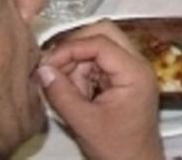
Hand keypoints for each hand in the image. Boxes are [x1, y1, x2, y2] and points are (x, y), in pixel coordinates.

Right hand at [39, 19, 163, 159]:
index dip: (70, 48)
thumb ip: (62, 95)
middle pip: (104, 33)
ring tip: (70, 90)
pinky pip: (102, 60)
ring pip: (101, 45)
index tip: (48, 62)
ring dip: (79, 62)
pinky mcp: (125, 78)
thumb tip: (42, 70)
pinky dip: (85, 71)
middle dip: (76, 48)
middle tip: (56, 67)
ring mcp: (133, 69)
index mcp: (135, 72)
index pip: (100, 42)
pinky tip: (78, 93)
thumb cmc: (118, 151)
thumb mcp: (85, 124)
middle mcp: (138, 64)